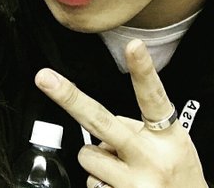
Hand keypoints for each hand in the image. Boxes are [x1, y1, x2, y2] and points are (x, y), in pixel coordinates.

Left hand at [35, 39, 206, 187]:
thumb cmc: (175, 173)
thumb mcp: (170, 144)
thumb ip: (136, 128)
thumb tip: (96, 130)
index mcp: (167, 137)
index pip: (152, 98)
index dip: (143, 71)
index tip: (133, 45)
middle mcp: (151, 159)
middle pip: (100, 120)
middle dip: (68, 97)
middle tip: (43, 77)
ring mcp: (135, 184)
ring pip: (88, 155)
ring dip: (98, 160)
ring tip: (123, 171)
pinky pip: (90, 182)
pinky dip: (100, 182)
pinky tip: (121, 186)